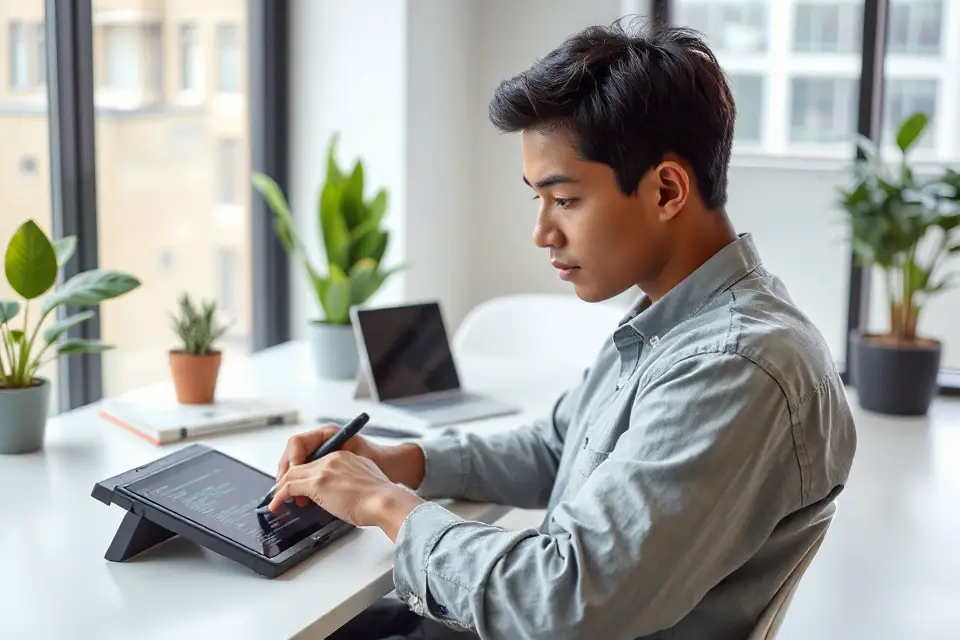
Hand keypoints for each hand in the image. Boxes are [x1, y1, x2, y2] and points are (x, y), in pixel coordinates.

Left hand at [277, 425, 425, 506]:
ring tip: (276, 501)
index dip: (303, 475)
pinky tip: (276, 505)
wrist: (384, 501)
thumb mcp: (365, 480)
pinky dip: (278, 496)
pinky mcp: (317, 483)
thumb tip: (344, 492)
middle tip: (282, 494)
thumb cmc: (380, 498)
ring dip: (280, 488)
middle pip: (300, 465)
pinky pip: (288, 486)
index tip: (300, 488)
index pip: (315, 462)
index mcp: (343, 456)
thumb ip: (352, 480)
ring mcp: (323, 470)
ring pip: (291, 474)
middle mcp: (332, 459)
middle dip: (287, 480)